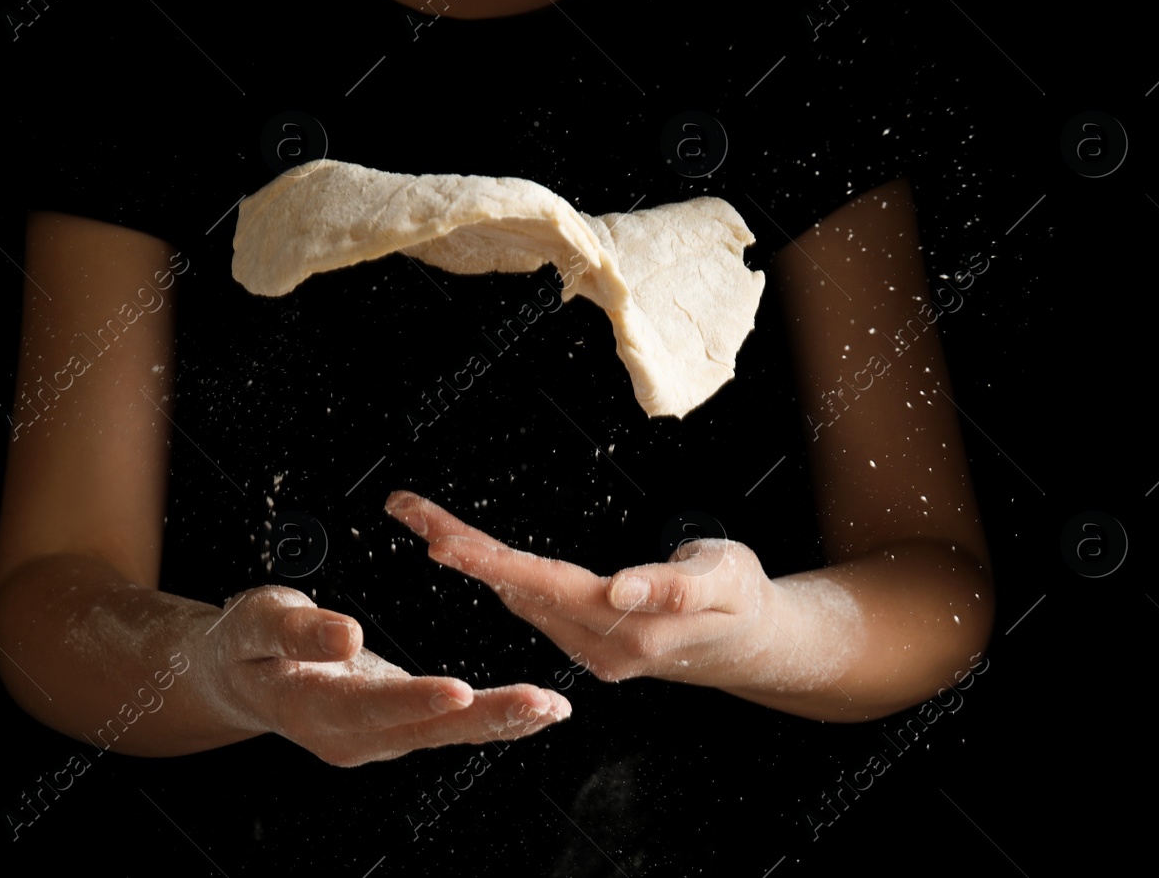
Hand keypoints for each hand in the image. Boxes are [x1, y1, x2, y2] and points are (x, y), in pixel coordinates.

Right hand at [214, 585, 570, 766]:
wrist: (238, 675)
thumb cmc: (245, 642)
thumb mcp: (258, 620)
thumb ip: (298, 629)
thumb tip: (346, 633)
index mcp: (314, 707)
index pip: (374, 706)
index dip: (418, 699)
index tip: (460, 689)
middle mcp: (351, 734)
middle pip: (426, 728)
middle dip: (488, 717)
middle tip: (540, 705)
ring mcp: (375, 736)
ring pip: (445, 733)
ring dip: (500, 722)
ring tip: (550, 709)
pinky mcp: (393, 726)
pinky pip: (446, 727)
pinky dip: (490, 718)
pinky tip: (529, 712)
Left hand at [385, 490, 780, 689]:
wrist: (750, 640)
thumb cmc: (740, 600)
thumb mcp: (725, 579)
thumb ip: (674, 584)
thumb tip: (620, 588)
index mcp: (627, 628)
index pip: (544, 587)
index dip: (491, 562)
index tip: (443, 543)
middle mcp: (597, 646)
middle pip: (515, 588)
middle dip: (459, 548)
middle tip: (408, 510)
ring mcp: (587, 648)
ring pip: (516, 595)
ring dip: (470, 557)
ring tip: (422, 517)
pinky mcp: (584, 640)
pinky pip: (530, 601)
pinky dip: (496, 571)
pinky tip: (468, 552)